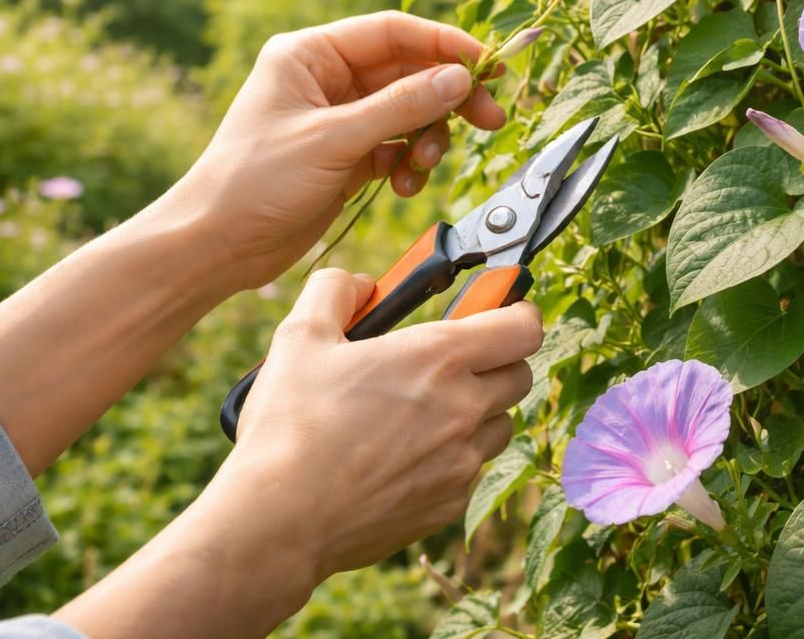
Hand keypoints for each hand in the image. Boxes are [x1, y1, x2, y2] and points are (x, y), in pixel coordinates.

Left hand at [170, 11, 505, 291]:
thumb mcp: (334, 140)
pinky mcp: (347, 155)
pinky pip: (398, 146)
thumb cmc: (254, 182)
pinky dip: (411, 164)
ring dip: (429, 138)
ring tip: (424, 165)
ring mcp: (339, 118)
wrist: (217, 245)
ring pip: (410, 112)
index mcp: (310, 55)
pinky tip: (403, 185)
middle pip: (409, 73)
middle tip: (489, 118)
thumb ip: (401, 107)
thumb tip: (459, 79)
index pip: (392, 33)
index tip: (487, 64)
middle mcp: (326, 79)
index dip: (444, 45)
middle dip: (448, 98)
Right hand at [229, 269, 541, 575]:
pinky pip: (469, 471)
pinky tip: (403, 458)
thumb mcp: (300, 336)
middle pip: (519, 375)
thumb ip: (335, 292)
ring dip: (478, 413)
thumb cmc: (289, 425)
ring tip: (425, 412)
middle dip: (497, 361)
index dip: (517, 313)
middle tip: (453, 362)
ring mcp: (461, 461)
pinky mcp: (449, 504)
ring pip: (499, 426)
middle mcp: (464, 409)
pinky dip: (450, 459)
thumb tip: (359, 284)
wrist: (278, 520)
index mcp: (439, 358)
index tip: (498, 312)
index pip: (524, 327)